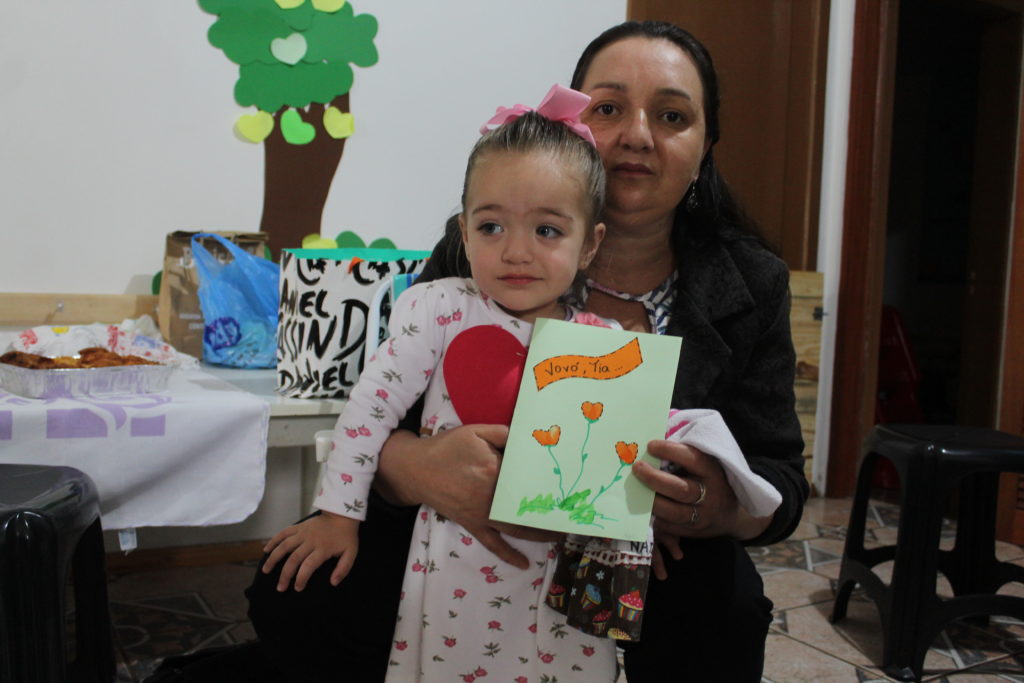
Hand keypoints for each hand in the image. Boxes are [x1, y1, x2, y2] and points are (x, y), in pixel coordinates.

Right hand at [262, 511, 359, 591]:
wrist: (343, 514)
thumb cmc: (346, 536)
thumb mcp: (351, 553)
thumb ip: (344, 568)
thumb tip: (333, 583)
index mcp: (323, 549)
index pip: (308, 566)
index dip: (301, 578)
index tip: (297, 588)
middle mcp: (310, 540)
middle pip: (293, 559)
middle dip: (285, 575)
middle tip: (280, 587)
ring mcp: (303, 532)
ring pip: (284, 546)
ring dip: (273, 559)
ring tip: (266, 571)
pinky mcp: (299, 526)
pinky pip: (283, 533)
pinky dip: (274, 540)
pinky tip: (266, 550)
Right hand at [378, 424, 558, 568]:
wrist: (414, 468)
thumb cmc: (446, 447)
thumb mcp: (474, 431)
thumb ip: (503, 432)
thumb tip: (527, 439)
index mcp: (493, 469)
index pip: (526, 475)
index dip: (546, 480)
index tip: (569, 486)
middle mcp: (490, 496)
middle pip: (525, 504)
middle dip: (549, 510)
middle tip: (573, 513)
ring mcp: (481, 513)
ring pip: (515, 527)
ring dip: (539, 533)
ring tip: (561, 535)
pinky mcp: (472, 524)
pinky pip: (492, 543)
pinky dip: (507, 554)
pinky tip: (523, 564)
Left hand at [632, 439, 771, 577]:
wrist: (730, 516)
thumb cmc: (710, 482)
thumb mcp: (706, 466)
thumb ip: (685, 457)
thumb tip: (652, 446)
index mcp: (713, 472)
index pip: (692, 459)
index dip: (670, 451)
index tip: (650, 445)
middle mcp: (710, 495)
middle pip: (680, 489)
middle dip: (655, 479)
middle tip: (637, 467)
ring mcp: (702, 516)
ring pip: (673, 512)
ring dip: (651, 501)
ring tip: (635, 489)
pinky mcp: (692, 531)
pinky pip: (669, 526)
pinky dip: (655, 517)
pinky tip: (644, 506)